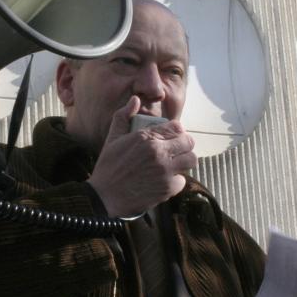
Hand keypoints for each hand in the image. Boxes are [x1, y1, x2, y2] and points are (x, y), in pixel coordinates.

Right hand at [87, 97, 196, 216]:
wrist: (104, 197)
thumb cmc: (108, 166)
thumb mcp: (113, 138)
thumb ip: (123, 116)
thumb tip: (135, 99)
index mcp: (146, 138)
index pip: (177, 127)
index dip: (176, 130)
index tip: (171, 136)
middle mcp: (159, 153)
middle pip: (188, 142)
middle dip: (183, 144)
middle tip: (175, 149)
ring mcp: (165, 171)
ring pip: (191, 160)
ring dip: (184, 161)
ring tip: (174, 163)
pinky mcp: (167, 189)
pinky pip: (182, 180)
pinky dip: (175, 180)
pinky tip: (164, 180)